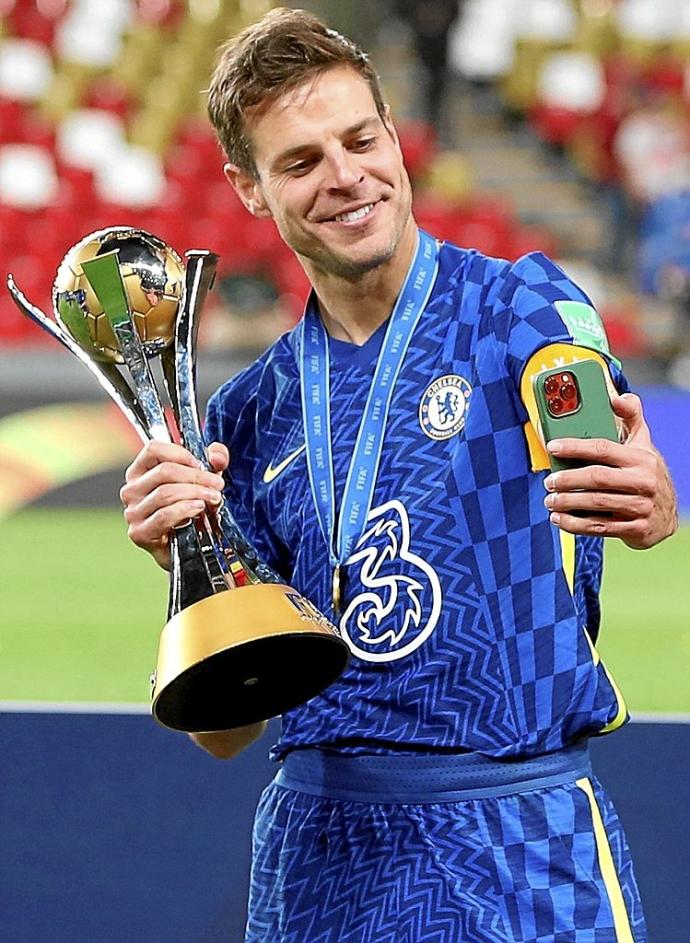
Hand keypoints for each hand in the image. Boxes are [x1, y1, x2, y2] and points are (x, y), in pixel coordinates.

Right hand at [120, 441, 228, 568]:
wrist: (190, 548)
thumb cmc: (192, 510)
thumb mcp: (205, 481)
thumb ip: (214, 461)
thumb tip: (217, 455)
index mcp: (140, 472)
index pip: (153, 449)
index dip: (181, 453)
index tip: (201, 464)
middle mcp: (131, 490)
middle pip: (164, 471)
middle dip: (197, 476)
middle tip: (217, 485)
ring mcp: (132, 513)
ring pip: (165, 492)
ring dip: (196, 493)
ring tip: (214, 498)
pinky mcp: (139, 533)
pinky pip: (164, 515)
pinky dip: (185, 509)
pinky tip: (199, 509)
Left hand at [543, 393, 677, 548]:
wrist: (667, 516)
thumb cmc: (646, 473)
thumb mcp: (643, 444)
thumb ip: (630, 417)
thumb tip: (616, 395)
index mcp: (640, 458)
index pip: (603, 448)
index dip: (575, 446)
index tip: (553, 446)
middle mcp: (642, 482)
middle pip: (597, 478)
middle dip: (567, 479)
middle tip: (548, 481)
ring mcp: (640, 507)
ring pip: (596, 504)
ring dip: (567, 503)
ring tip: (550, 500)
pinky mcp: (635, 529)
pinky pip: (600, 527)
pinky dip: (575, 524)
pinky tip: (559, 519)